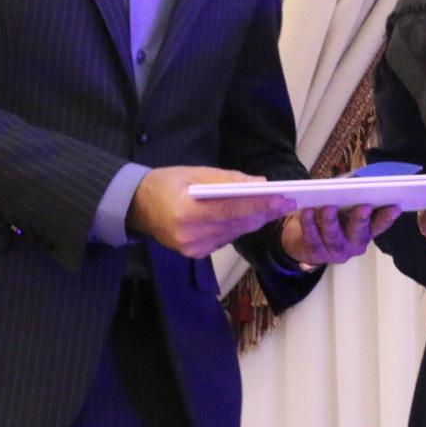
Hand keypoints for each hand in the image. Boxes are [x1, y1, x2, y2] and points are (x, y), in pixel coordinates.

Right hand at [127, 166, 294, 257]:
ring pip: (235, 233)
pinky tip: (252, 215)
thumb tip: (260, 182)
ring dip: (255, 219)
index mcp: (187, 212)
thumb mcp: (195, 173)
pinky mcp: (195, 254)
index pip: (233, 208)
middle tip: (288, 201)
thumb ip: (228, 179)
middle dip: (264, 212)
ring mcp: (192, 248)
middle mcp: (190, 236)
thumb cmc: (166, 183)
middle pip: (237, 223)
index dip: (260, 203)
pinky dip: (239, 226)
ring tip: (276, 206)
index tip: (284, 197)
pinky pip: (226, 239)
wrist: (137, 206)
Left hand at [279, 204, 400, 266]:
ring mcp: (336, 250)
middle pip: (359, 232)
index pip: (379, 224)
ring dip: (331, 221)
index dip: (388, 217)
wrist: (308, 243)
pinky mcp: (317, 253)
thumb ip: (354, 195)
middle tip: (363, 206)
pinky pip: (313, 239)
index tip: (395, 207)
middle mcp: (355, 243)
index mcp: (366, 231)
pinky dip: (309, 224)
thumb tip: (360, 178)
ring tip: (328, 207)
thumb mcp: (345, 206)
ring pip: (334, 237)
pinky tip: (307, 212)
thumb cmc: (333, 218)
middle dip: (361, 219)